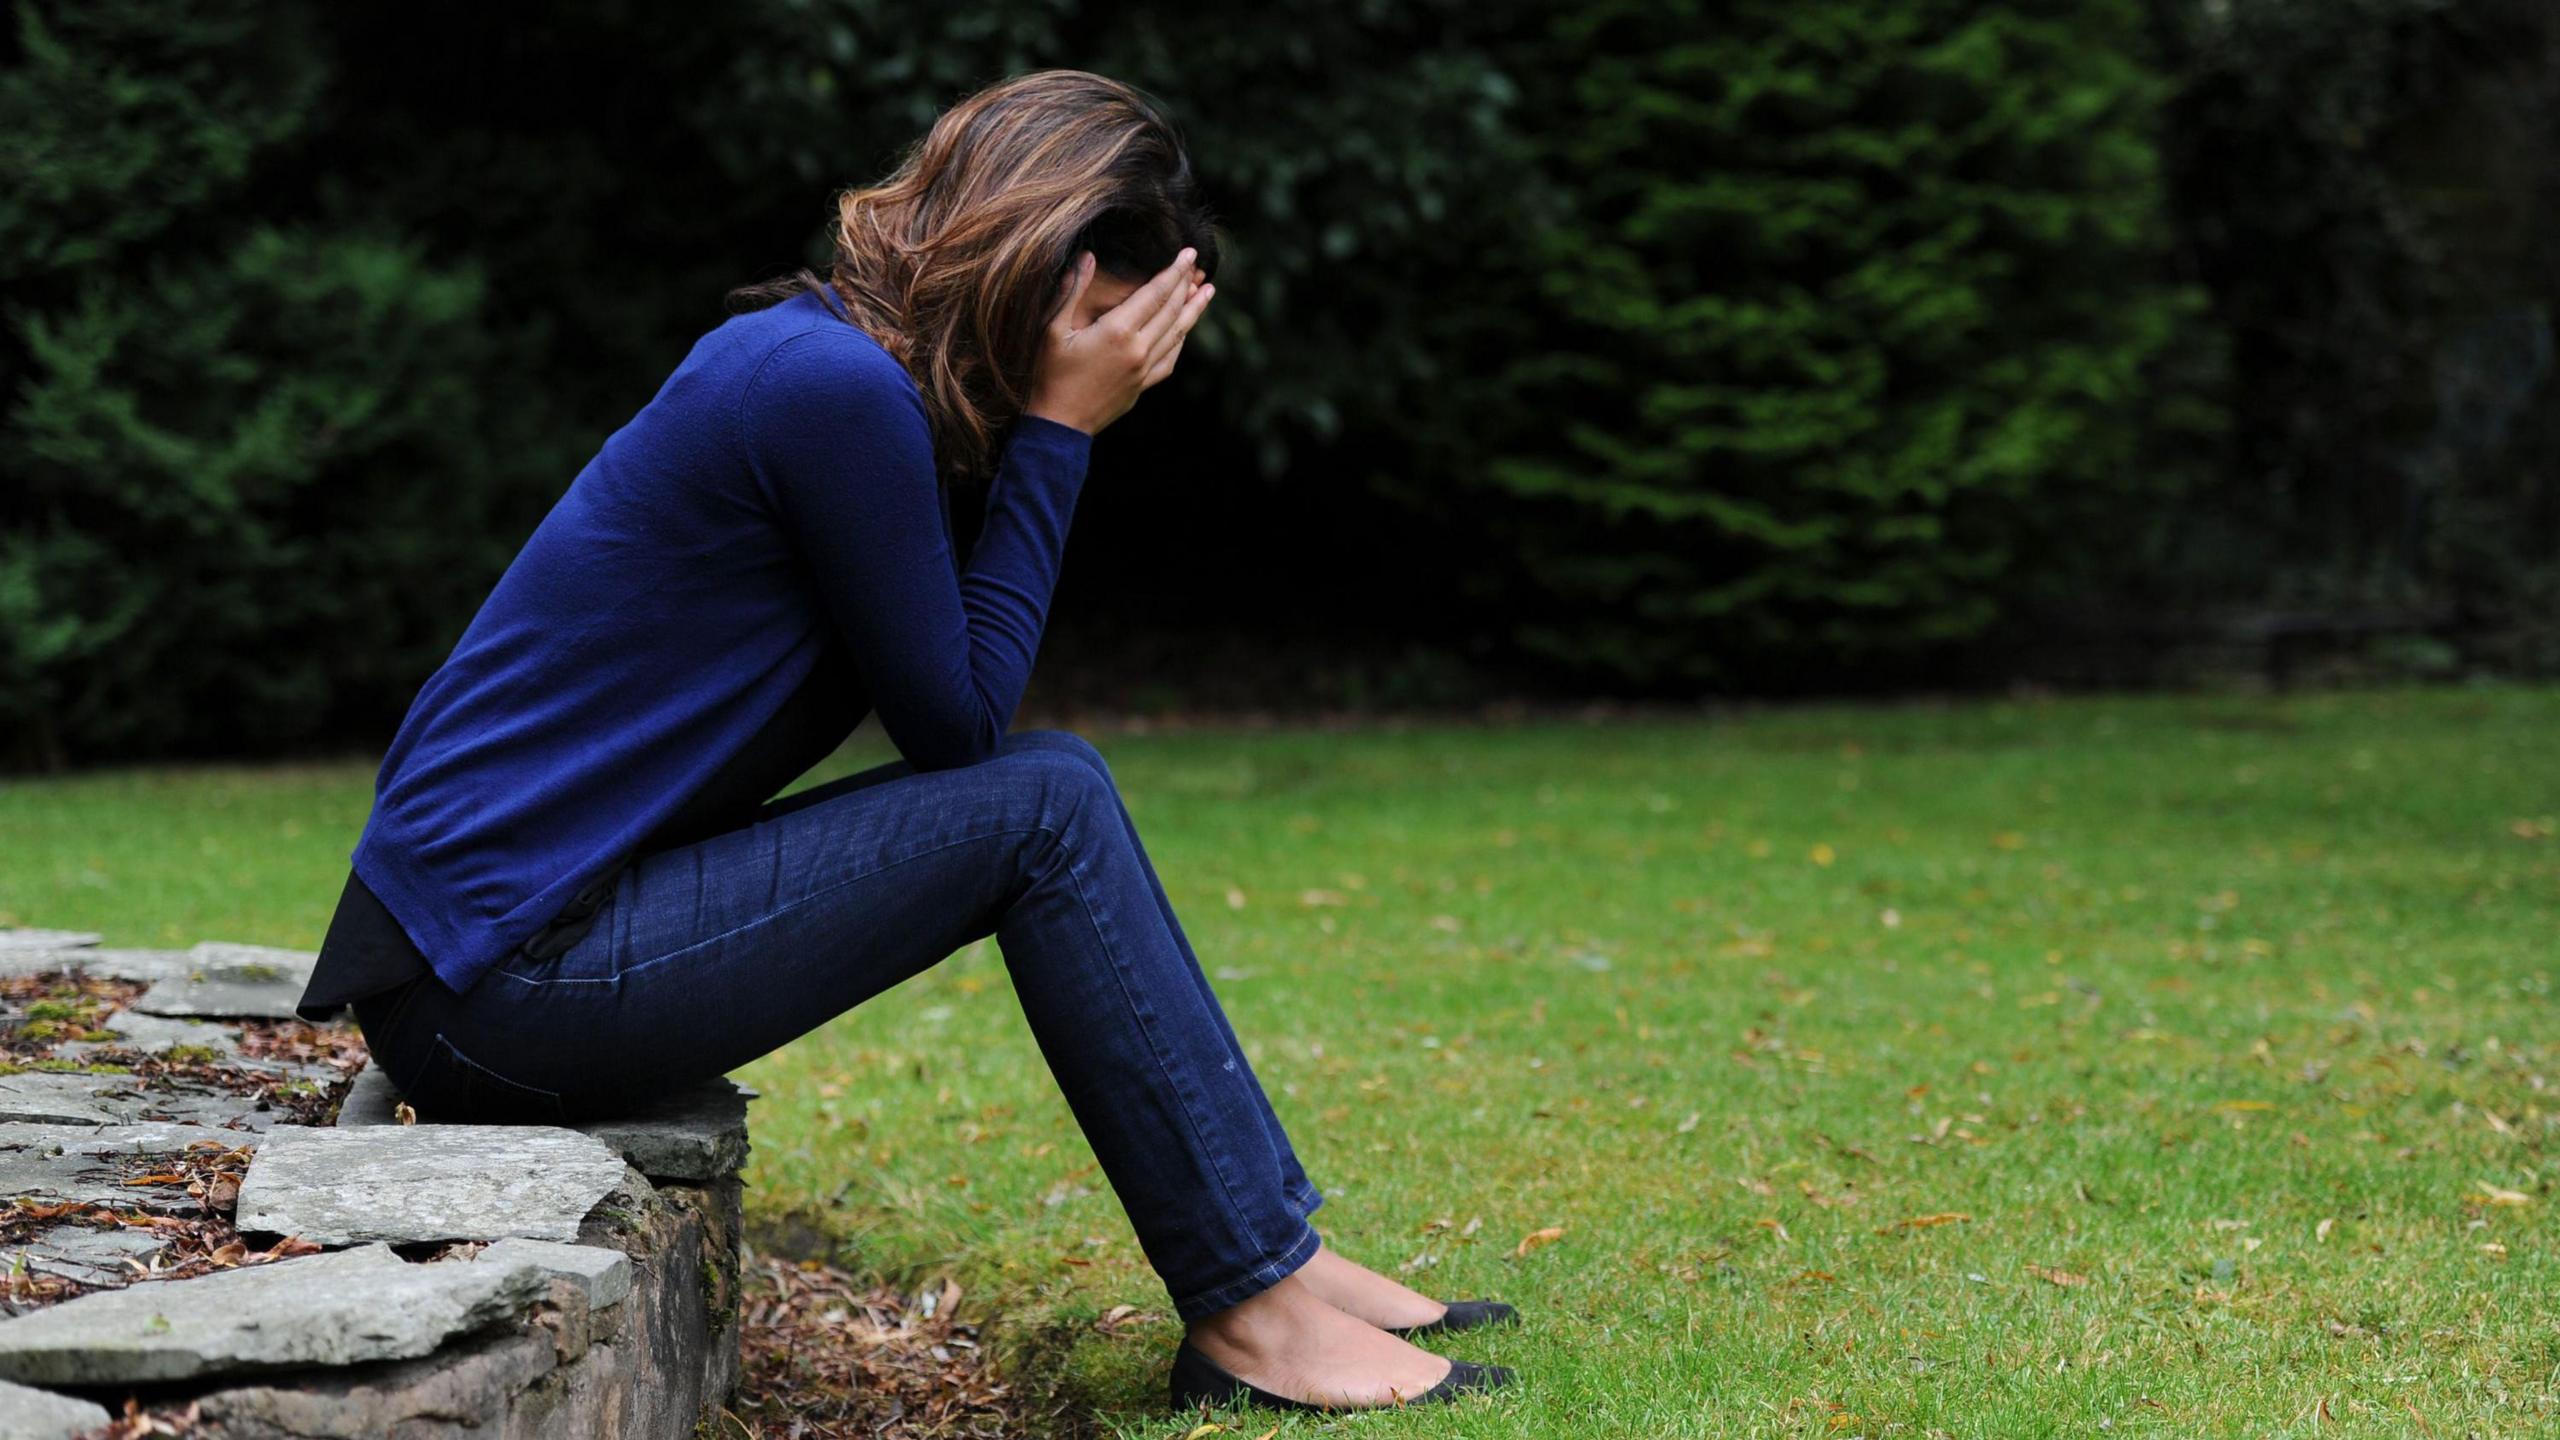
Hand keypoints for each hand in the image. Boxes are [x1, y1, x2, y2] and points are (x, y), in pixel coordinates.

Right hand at [1024, 246, 1215, 435]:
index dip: (1174, 271)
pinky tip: (1185, 330)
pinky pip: (1171, 359)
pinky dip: (1181, 339)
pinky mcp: (1143, 385)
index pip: (1155, 293)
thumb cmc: (1049, 375)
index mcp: (1117, 331)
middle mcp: (1138, 349)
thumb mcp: (1051, 330)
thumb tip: (1086, 257)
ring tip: (1208, 292)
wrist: (1058, 424)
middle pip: (1171, 310)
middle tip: (1200, 264)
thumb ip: (1071, 292)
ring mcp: (1144, 370)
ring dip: (1193, 311)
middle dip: (1187, 284)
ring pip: (1177, 334)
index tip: (1189, 253)